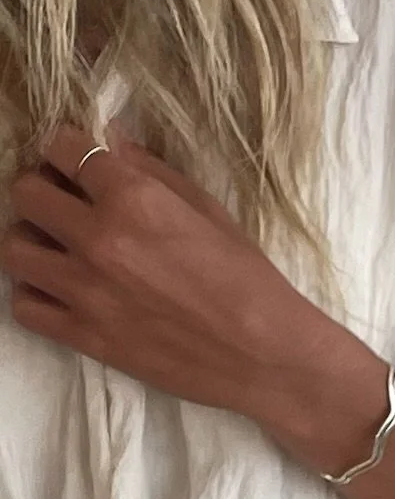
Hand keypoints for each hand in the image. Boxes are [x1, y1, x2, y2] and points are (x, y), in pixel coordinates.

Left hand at [1, 126, 388, 469]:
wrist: (266, 356)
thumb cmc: (248, 279)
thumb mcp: (208, 210)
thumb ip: (151, 172)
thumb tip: (109, 141)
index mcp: (133, 197)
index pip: (61, 147)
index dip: (63, 149)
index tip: (74, 162)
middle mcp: (99, 238)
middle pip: (25, 193)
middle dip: (41, 190)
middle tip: (62, 205)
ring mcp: (86, 290)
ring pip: (13, 248)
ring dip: (30, 242)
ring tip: (57, 251)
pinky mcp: (85, 336)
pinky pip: (24, 307)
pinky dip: (34, 295)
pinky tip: (59, 293)